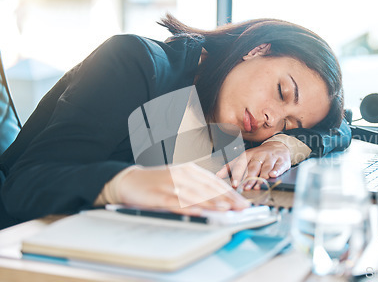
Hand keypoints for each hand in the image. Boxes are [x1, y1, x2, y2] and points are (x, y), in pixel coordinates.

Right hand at [115, 162, 249, 214]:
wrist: (130, 180)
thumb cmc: (159, 182)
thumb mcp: (181, 179)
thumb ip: (199, 187)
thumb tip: (222, 200)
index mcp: (189, 169)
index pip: (214, 182)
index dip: (230, 193)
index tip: (243, 202)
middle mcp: (182, 175)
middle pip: (208, 188)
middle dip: (227, 199)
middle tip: (242, 208)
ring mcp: (170, 185)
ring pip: (195, 195)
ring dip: (212, 203)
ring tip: (227, 209)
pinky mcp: (158, 196)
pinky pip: (176, 203)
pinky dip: (189, 207)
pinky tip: (200, 212)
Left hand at [216, 141, 291, 189]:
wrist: (277, 146)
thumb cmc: (258, 155)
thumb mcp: (244, 158)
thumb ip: (231, 167)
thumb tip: (218, 175)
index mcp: (248, 155)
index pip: (241, 165)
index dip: (237, 175)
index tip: (234, 184)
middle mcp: (259, 155)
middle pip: (253, 167)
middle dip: (249, 178)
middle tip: (246, 188)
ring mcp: (270, 157)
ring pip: (265, 168)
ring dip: (261, 177)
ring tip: (258, 186)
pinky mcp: (281, 160)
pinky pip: (278, 166)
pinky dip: (276, 171)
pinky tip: (273, 176)